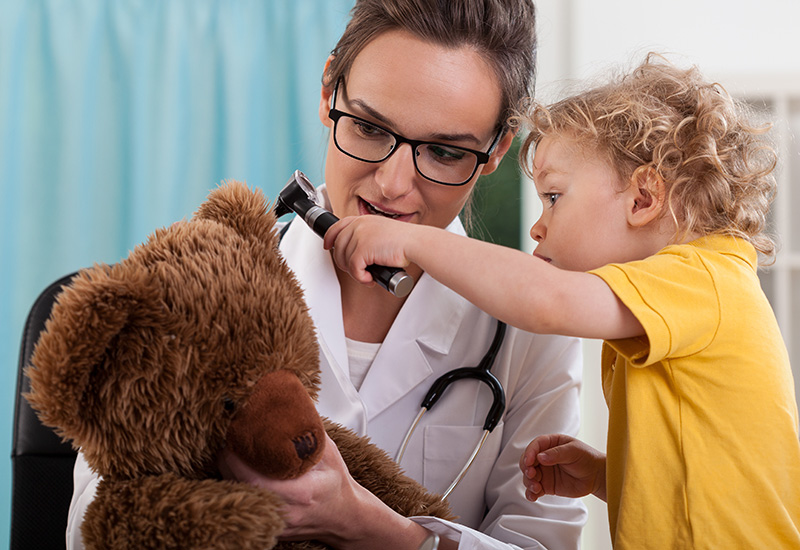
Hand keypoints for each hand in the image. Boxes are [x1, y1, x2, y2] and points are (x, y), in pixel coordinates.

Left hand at [218, 433, 434, 549]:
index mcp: (300, 492)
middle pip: (236, 486)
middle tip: (229, 439)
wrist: (343, 516)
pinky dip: (238, 486)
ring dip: (231, 473)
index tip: (232, 435)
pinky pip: (244, 503)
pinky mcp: (267, 527)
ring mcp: (274, 523)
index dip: (234, 455)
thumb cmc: (335, 483)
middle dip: (228, 460)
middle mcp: (284, 512)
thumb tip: (288, 400)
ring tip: (233, 452)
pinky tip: (240, 471)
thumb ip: (306, 429)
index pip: (251, 477)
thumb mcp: (327, 451)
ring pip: (237, 496)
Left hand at [324, 216, 414, 285]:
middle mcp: (359, 225)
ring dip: (354, 272)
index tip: (328, 246)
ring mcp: (360, 236)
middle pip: (338, 246)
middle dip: (344, 263)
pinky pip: (353, 269)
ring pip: (344, 259)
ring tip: (367, 275)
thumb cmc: (405, 241)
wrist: (416, 243)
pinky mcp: (363, 249)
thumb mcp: (381, 232)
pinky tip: (370, 278)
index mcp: (363, 219)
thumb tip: (355, 251)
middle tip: (358, 270)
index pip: (337, 226)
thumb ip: (367, 237)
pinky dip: (360, 278)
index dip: (329, 238)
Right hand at [519, 434, 606, 502]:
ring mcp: (545, 472)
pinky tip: (533, 496)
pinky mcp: (547, 485)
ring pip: (529, 476)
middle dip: (526, 468)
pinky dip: (531, 493)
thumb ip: (556, 453)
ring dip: (528, 482)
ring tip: (537, 487)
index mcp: (550, 444)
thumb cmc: (586, 458)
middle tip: (532, 474)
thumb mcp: (573, 451)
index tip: (529, 461)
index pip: (535, 446)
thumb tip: (540, 457)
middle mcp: (544, 458)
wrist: (596, 476)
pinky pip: (534, 489)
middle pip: (527, 461)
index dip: (529, 453)